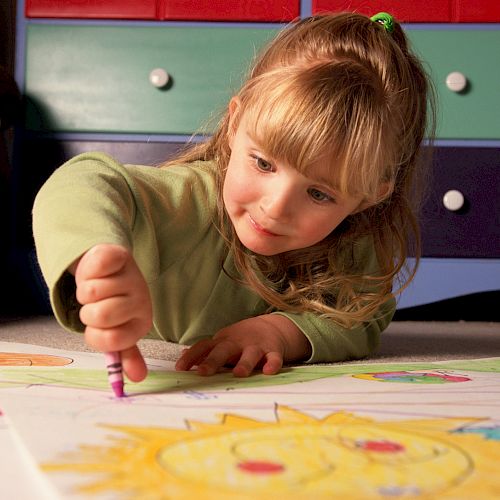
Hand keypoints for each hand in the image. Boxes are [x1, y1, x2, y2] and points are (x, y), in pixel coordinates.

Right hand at [72, 244, 151, 381]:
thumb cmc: (113, 302)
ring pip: (91, 292)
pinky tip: (98, 270)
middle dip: (88, 311)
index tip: (99, 326)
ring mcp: (133, 277)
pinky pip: (94, 269)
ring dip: (85, 290)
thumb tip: (138, 378)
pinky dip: (87, 270)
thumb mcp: (119, 327)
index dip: (95, 333)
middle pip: (99, 315)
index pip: (109, 340)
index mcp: (141, 322)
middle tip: (96, 304)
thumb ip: (125, 353)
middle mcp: (141, 300)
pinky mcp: (121, 256)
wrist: (112, 268)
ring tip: (97, 286)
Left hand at [175, 315, 310, 376]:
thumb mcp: (222, 342)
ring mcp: (256, 346)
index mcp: (222, 341)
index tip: (179, 368)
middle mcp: (237, 342)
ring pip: (250, 354)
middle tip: (202, 372)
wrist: (272, 326)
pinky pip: (274, 358)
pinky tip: (268, 371)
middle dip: (213, 361)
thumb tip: (181, 357)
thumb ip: (204, 351)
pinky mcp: (273, 350)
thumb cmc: (241, 340)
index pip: (204, 347)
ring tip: (238, 374)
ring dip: (244, 363)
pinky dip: (272, 364)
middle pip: (223, 350)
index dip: (191, 356)